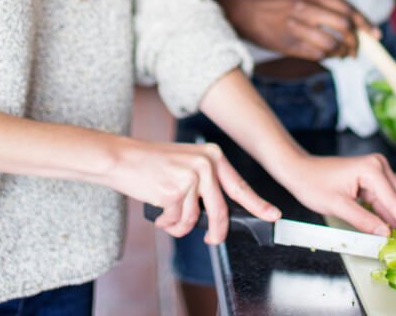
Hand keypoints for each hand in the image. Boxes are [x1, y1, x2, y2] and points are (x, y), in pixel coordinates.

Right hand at [106, 138, 280, 244]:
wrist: (123, 158)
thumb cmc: (153, 164)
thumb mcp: (187, 165)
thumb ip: (206, 185)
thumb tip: (220, 214)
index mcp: (212, 156)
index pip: (239, 185)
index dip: (258, 204)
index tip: (272, 215)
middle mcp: (205, 164)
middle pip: (221, 210)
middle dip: (217, 231)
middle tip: (212, 239)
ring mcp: (191, 176)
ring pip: (194, 219)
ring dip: (180, 225)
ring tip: (168, 214)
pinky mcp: (175, 190)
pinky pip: (177, 221)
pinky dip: (167, 222)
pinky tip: (159, 212)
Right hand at [211, 0, 368, 59]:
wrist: (245, 11)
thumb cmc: (277, 3)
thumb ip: (324, 3)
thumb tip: (353, 22)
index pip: (346, 8)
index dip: (364, 23)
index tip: (374, 34)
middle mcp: (304, 8)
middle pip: (343, 27)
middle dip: (355, 41)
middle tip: (357, 49)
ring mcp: (295, 26)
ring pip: (332, 44)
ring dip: (342, 52)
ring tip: (343, 54)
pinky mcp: (288, 44)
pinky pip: (317, 55)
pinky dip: (327, 57)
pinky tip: (327, 56)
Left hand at [273, 152, 395, 241]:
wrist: (299, 170)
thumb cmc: (313, 184)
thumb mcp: (337, 206)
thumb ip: (363, 221)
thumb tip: (386, 235)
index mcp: (372, 170)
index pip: (395, 202)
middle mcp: (379, 166)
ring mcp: (377, 171)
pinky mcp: (372, 178)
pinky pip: (386, 199)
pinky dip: (392, 215)